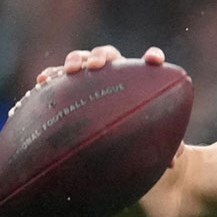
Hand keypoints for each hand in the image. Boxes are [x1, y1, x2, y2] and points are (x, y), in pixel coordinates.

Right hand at [33, 45, 180, 166]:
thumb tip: (174, 161)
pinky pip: (57, 77)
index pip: (149, 63)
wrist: (106, 144)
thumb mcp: (147, 143)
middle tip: (97, 66)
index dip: (153, 58)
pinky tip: (42, 81)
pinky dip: (51, 76)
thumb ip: (161, 147)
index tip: (154, 61)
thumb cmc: (133, 139)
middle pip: (109, 55)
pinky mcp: (67, 86)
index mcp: (138, 81)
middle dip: (102, 56)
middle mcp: (113, 74)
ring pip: (82, 59)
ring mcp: (89, 77)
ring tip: (71, 70)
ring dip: (77, 59)